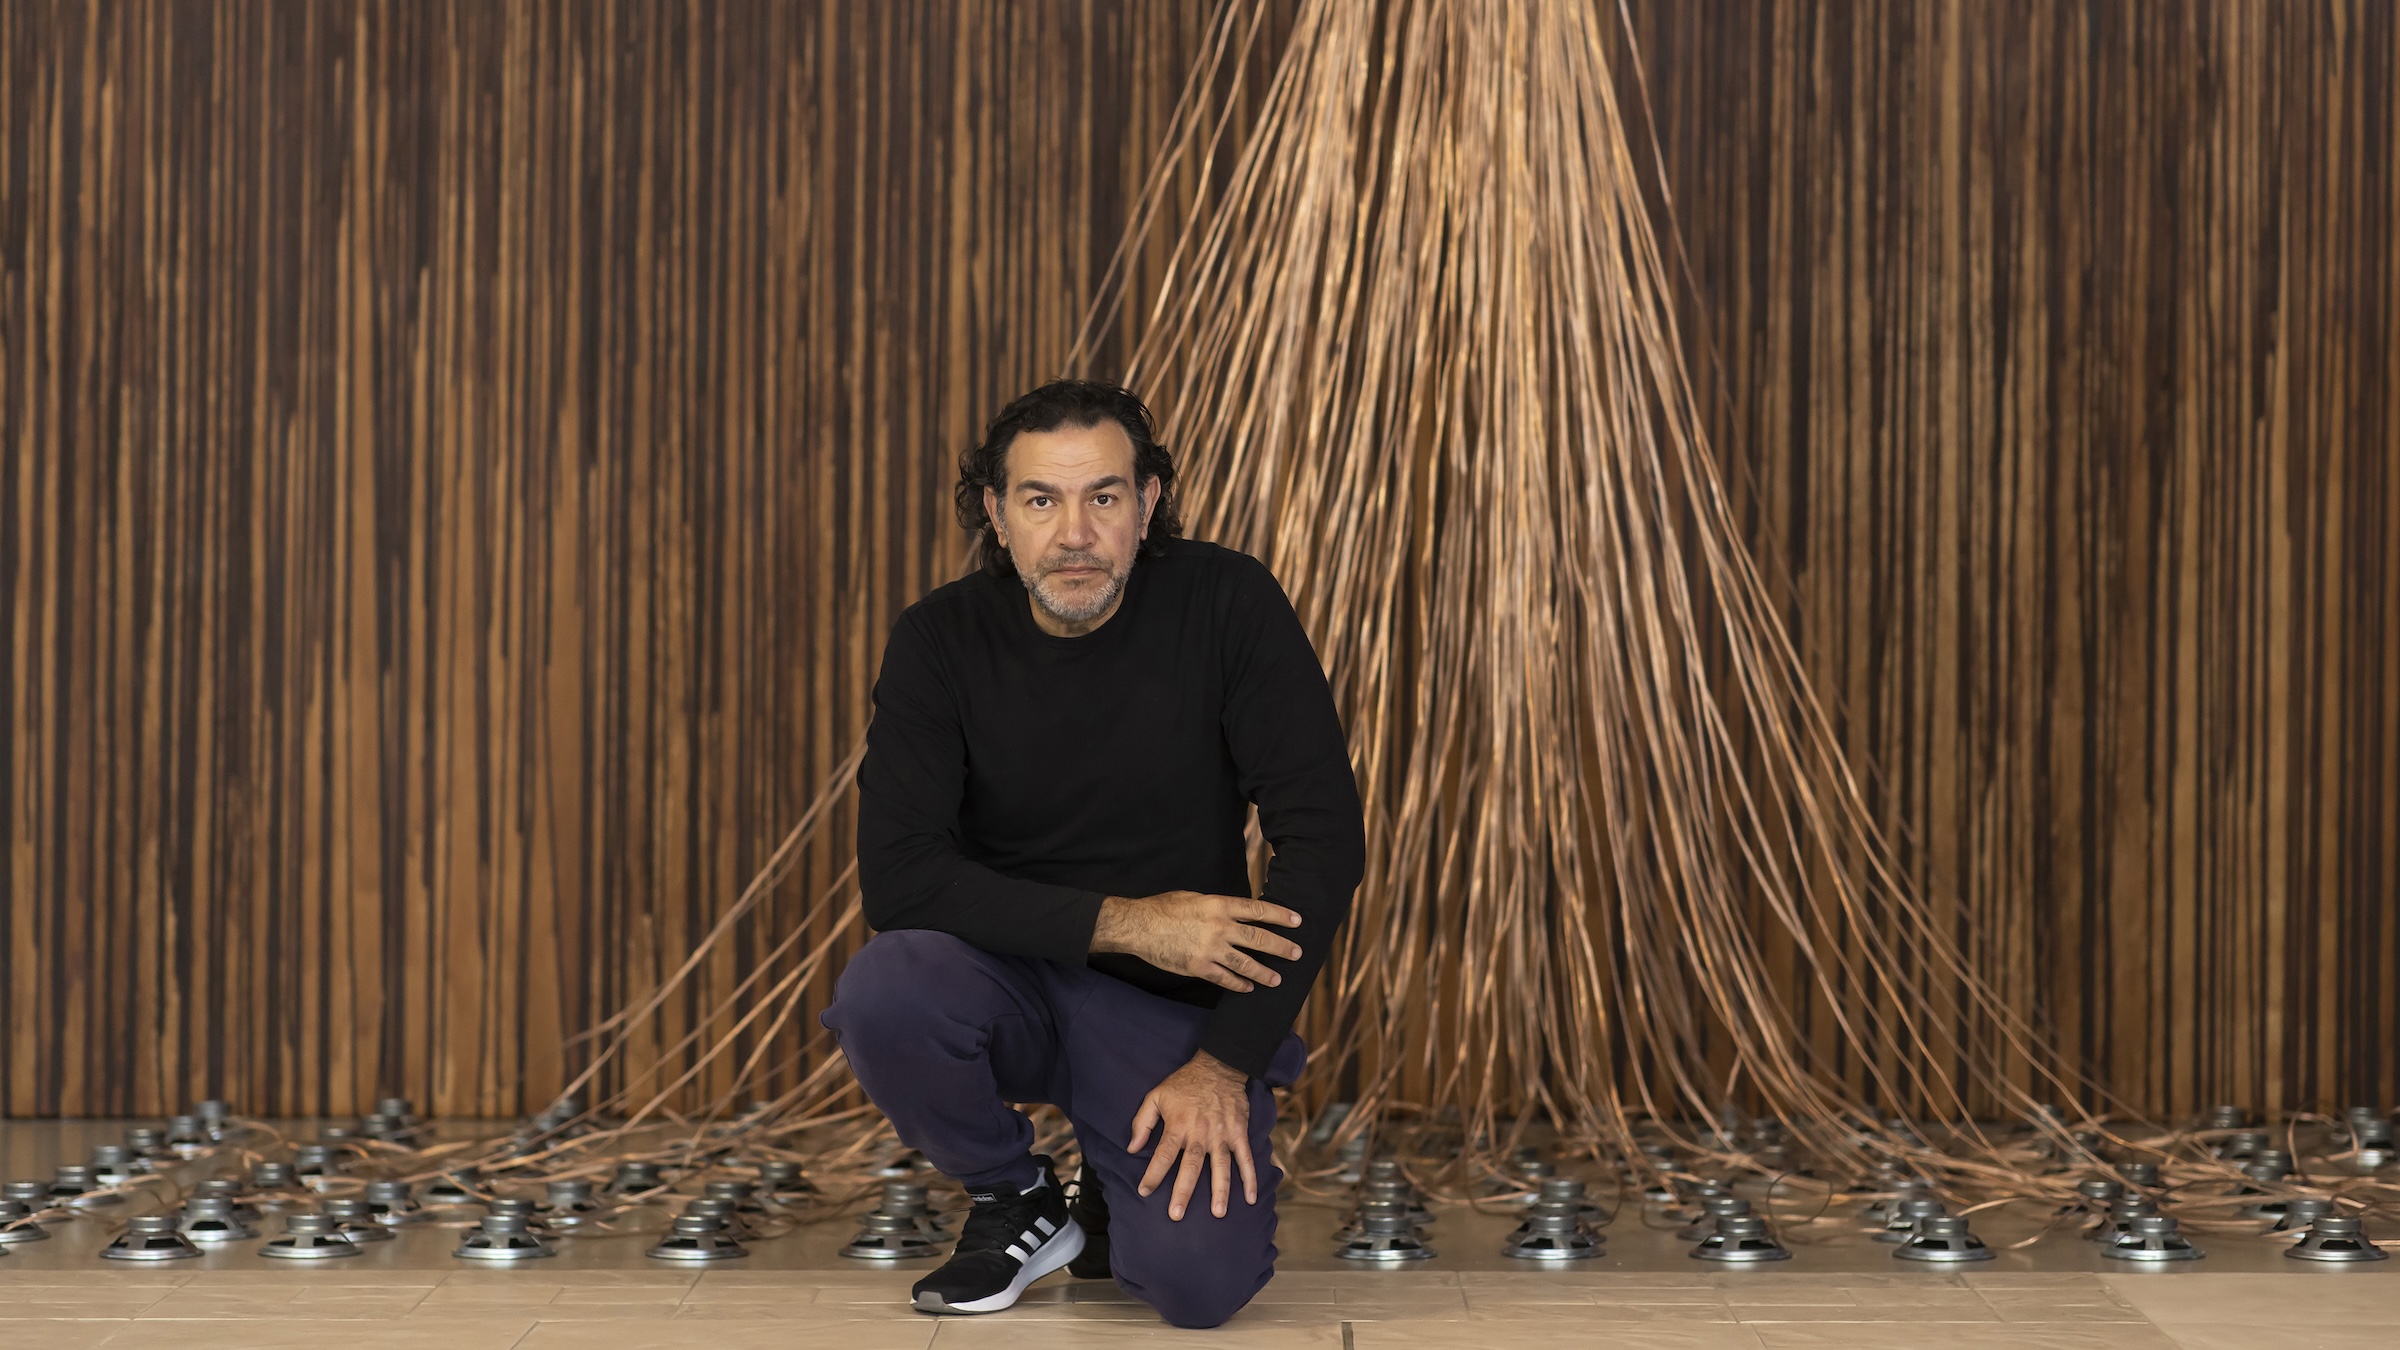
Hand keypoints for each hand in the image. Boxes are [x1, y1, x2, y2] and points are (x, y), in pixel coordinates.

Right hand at [1090, 891, 1302, 991]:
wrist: (1139, 926)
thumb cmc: (1164, 907)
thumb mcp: (1195, 897)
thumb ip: (1218, 906)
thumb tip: (1237, 911)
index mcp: (1219, 905)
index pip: (1258, 910)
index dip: (1280, 916)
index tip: (1297, 921)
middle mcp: (1220, 927)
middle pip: (1258, 939)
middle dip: (1281, 947)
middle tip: (1297, 953)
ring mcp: (1210, 950)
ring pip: (1246, 964)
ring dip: (1264, 972)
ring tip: (1277, 979)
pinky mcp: (1199, 968)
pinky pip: (1225, 979)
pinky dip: (1239, 985)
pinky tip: (1248, 988)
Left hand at [1127, 1051, 1254, 1219]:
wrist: (1219, 1066)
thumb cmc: (1184, 1083)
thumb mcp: (1156, 1095)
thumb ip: (1142, 1122)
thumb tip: (1132, 1148)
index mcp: (1178, 1125)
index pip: (1163, 1154)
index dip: (1153, 1174)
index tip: (1144, 1191)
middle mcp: (1200, 1133)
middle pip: (1191, 1166)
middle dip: (1183, 1191)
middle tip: (1176, 1214)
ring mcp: (1222, 1134)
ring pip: (1221, 1166)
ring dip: (1220, 1190)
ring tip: (1218, 1213)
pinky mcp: (1239, 1132)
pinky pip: (1246, 1158)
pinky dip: (1249, 1177)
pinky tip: (1250, 1198)